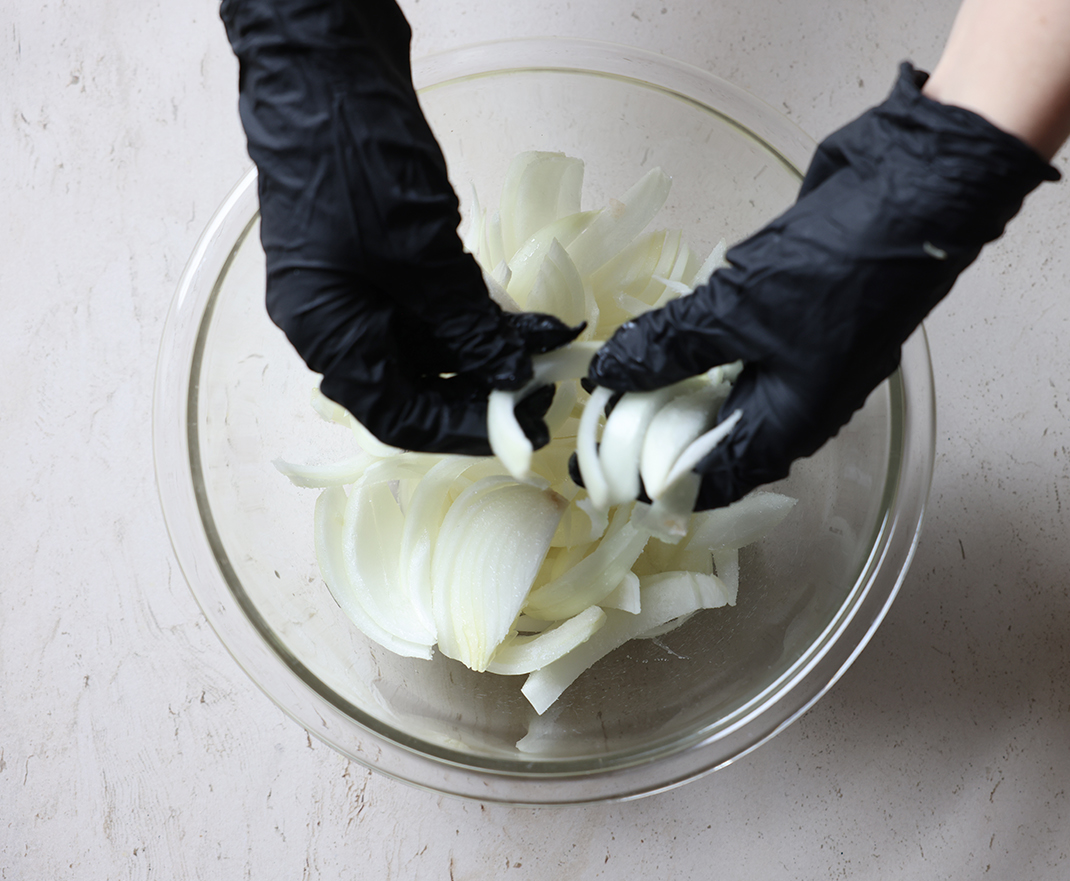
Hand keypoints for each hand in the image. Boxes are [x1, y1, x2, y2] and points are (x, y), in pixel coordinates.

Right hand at [221, 0, 579, 454]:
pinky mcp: (385, 251)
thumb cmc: (355, 162)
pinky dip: (480, 310)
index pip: (398, 416)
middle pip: (418, 383)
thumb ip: (465, 323)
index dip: (463, 430)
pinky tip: (529, 314)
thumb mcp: (419, 256)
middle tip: (546, 387)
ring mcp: (361, 283)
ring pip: (434, 342)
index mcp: (327, 333)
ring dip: (491, 346)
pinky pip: (436, 301)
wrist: (324, 65)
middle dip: (484, 387)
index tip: (524, 424)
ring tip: (549, 345)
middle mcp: (338, 319)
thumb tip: (508, 375)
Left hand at [588, 63, 1058, 508]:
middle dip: (658, 428)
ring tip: (618, 370)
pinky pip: (738, 342)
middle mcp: (799, 400)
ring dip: (677, 380)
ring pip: (727, 385)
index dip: (659, 481)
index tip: (602, 468)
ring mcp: (802, 353)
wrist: (915, 190)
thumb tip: (608, 375)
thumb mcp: (739, 312)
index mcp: (794, 424)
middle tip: (595, 413)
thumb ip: (671, 346)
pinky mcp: (796, 309)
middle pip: (718, 435)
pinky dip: (700, 341)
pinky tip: (664, 327)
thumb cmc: (836, 270)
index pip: (718, 479)